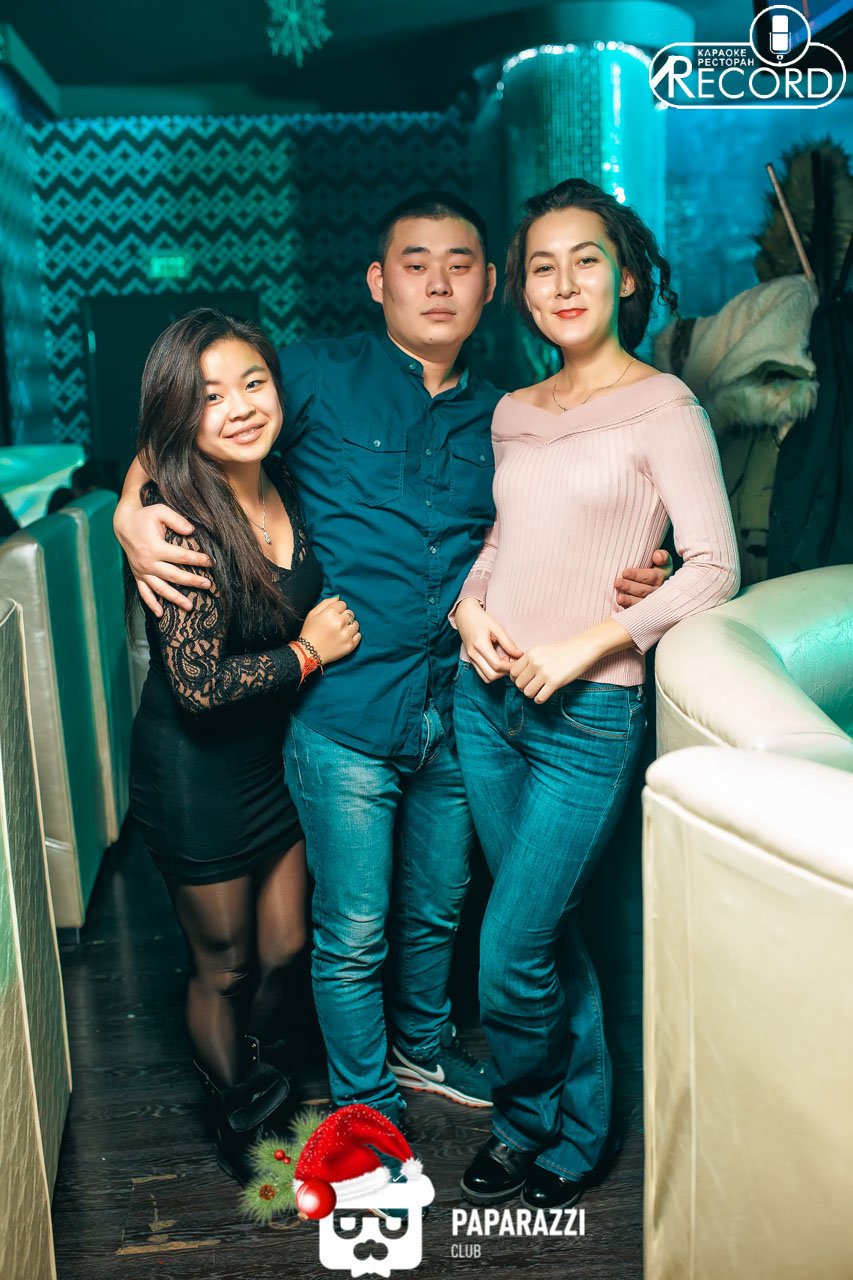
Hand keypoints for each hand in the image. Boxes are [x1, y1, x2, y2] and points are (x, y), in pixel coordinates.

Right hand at [114, 498, 212, 615]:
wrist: (123, 523)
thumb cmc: (145, 516)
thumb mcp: (160, 511)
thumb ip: (177, 520)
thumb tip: (192, 531)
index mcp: (155, 548)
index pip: (181, 557)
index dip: (198, 560)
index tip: (211, 562)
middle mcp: (148, 563)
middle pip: (174, 576)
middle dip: (192, 581)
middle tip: (208, 585)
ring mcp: (142, 571)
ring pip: (161, 589)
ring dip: (175, 598)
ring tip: (190, 607)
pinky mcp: (138, 575)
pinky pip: (144, 593)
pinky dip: (151, 604)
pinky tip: (160, 614)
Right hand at [299, 597, 360, 665]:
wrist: (309, 652)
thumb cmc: (309, 632)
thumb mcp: (312, 613)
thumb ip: (326, 603)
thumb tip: (338, 597)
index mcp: (330, 613)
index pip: (343, 604)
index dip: (337, 609)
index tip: (332, 616)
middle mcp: (340, 622)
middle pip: (350, 613)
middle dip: (344, 617)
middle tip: (336, 624)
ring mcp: (346, 634)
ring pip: (356, 624)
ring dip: (350, 626)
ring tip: (340, 631)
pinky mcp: (350, 645)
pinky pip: (358, 636)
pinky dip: (353, 636)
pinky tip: (344, 637)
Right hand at [454, 597, 522, 682]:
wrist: (465, 616)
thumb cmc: (482, 620)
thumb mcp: (497, 628)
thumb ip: (508, 643)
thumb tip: (520, 655)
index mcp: (480, 645)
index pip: (497, 665)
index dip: (510, 667)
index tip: (519, 661)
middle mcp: (474, 655)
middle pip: (492, 675)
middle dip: (505, 672)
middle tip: (513, 662)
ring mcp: (471, 659)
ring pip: (486, 678)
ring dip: (498, 674)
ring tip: (505, 662)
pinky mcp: (471, 660)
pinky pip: (482, 674)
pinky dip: (492, 672)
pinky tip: (498, 661)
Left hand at [509, 638, 597, 703]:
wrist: (582, 649)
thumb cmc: (562, 651)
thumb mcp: (542, 651)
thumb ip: (529, 661)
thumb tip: (516, 677)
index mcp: (531, 654)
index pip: (513, 672)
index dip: (517, 679)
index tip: (524, 680)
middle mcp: (535, 662)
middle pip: (518, 684)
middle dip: (524, 688)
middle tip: (532, 687)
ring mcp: (545, 672)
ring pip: (527, 692)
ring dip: (532, 695)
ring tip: (538, 691)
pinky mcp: (555, 682)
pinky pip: (539, 698)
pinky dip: (539, 700)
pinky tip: (544, 695)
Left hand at [614, 549, 671, 607]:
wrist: (650, 579)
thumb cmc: (654, 566)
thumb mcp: (662, 559)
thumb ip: (661, 556)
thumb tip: (657, 556)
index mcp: (662, 576)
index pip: (651, 576)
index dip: (637, 575)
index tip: (624, 572)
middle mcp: (658, 590)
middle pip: (644, 590)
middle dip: (630, 587)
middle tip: (617, 583)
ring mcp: (652, 602)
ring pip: (641, 602)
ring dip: (629, 600)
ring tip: (619, 597)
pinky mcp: (644, 609)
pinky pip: (637, 610)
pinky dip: (628, 607)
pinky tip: (621, 603)